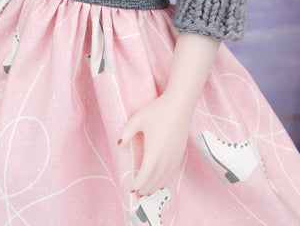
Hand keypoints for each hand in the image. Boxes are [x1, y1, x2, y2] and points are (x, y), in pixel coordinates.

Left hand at [118, 33, 221, 195]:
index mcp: (154, 152)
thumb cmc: (158, 111)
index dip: (138, 184)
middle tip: (137, 194)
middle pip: (155, 180)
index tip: (131, 189)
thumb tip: (119, 145)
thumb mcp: (138, 119)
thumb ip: (126, 133)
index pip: (145, 175)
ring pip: (165, 178)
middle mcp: (166, 158)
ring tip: (147, 192)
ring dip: (155, 187)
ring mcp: (175, 156)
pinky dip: (165, 180)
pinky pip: (172, 172)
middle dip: (145, 189)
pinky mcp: (180, 153)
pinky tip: (161, 182)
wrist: (180, 105)